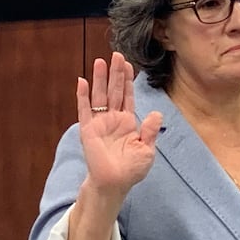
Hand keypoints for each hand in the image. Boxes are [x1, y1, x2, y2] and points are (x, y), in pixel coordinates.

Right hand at [76, 52, 161, 196]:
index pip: (127, 96)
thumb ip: (150, 131)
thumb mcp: (147, 150)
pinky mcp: (88, 130)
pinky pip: (84, 110)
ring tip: (101, 61)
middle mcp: (113, 119)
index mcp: (128, 122)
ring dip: (100, 79)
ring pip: (100, 96)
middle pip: (114, 91)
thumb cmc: (131, 170)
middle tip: (116, 54)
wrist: (114, 184)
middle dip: (116, 73)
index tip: (128, 64)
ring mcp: (100, 123)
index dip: (127, 80)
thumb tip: (156, 113)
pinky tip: (83, 81)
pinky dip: (83, 96)